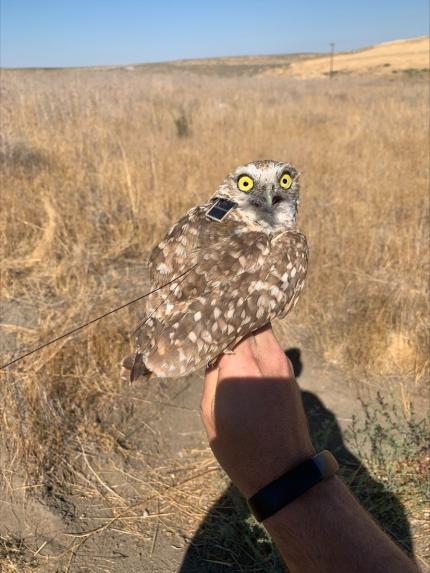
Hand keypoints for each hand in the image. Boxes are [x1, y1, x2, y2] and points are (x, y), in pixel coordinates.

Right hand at [201, 325, 314, 497]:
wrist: (282, 470)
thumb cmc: (239, 448)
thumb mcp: (210, 413)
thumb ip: (210, 375)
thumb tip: (211, 351)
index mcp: (241, 367)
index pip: (227, 325)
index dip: (213, 317)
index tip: (200, 314)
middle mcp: (265, 358)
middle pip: (248, 318)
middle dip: (230, 313)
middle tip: (212, 312)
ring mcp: (281, 363)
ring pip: (262, 327)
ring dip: (245, 323)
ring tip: (225, 325)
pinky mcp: (289, 371)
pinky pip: (270, 343)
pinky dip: (256, 337)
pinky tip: (242, 343)